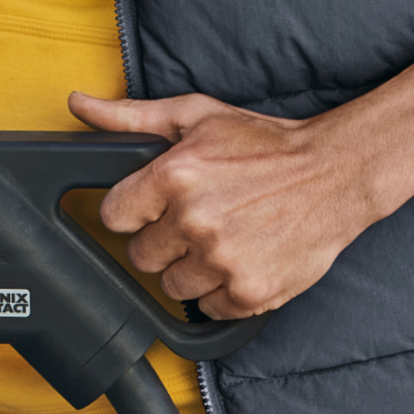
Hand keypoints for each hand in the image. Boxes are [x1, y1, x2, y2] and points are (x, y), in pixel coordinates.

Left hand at [69, 90, 377, 319]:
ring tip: (220, 239)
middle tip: (194, 221)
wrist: (334, 173)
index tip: (153, 207)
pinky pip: (209, 309)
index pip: (114, 216)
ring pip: (171, 287)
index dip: (133, 211)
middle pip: (140, 256)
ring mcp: (223, 261)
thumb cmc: (263, 144)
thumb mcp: (195, 116)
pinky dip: (221, 292)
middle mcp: (195, 221)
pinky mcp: (250, 293)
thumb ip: (130, 117)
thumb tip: (79, 104)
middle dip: (161, 240)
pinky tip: (240, 260)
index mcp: (174, 176)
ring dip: (190, 269)